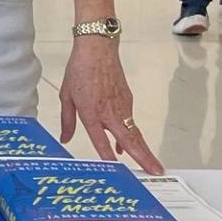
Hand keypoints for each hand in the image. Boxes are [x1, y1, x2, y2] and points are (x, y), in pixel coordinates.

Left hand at [60, 37, 162, 172]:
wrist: (98, 49)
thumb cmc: (79, 71)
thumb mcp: (66, 97)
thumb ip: (67, 121)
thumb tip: (65, 139)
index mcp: (92, 112)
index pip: (101, 140)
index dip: (107, 157)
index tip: (116, 171)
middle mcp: (110, 112)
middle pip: (131, 140)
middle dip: (145, 158)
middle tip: (156, 172)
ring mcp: (122, 106)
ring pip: (134, 133)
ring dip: (143, 150)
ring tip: (152, 166)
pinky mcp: (127, 100)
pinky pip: (130, 122)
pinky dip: (131, 136)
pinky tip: (124, 145)